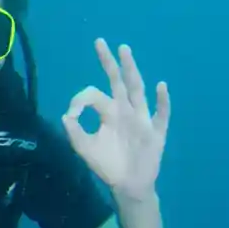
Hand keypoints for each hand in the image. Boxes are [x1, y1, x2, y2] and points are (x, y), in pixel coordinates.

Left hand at [63, 39, 170, 203]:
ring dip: (131, 70)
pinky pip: (161, 114)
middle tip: (101, 42)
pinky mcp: (156, 133)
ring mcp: (142, 119)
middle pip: (118, 82)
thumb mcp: (85, 148)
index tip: (73, 112)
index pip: (94, 95)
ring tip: (124, 50)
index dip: (81, 99)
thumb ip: (74, 132)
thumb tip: (67, 115)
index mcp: (109, 113)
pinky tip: (160, 86)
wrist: (128, 185)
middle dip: (110, 62)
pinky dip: (162, 100)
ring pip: (137, 90)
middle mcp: (126, 111)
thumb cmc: (108, 164)